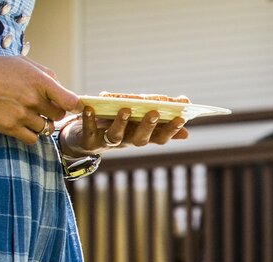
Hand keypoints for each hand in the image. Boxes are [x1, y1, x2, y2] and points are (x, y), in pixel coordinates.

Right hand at [0, 56, 76, 144]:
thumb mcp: (22, 62)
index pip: (71, 101)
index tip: (70, 106)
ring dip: (40, 124)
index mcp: (40, 81)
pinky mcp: (10, 127)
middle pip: (59, 116)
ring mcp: (22, 115)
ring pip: (46, 128)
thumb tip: (62, 87)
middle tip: (41, 108)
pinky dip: (31, 135)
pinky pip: (33, 139)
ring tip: (27, 114)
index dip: (74, 106)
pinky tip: (23, 125)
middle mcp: (33, 99)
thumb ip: (45, 74)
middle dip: (53, 113)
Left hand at [60, 103, 188, 156]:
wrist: (86, 138)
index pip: (161, 137)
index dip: (171, 129)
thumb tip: (186, 121)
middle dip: (148, 126)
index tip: (182, 117)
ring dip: (121, 123)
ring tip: (126, 109)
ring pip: (117, 136)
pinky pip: (89, 131)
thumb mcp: (140, 121)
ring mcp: (108, 142)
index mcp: (142, 136)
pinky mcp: (89, 141)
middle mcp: (128, 141)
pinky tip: (90, 108)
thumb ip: (161, 120)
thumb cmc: (117, 124)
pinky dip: (89, 120)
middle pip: (141, 138)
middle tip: (154, 112)